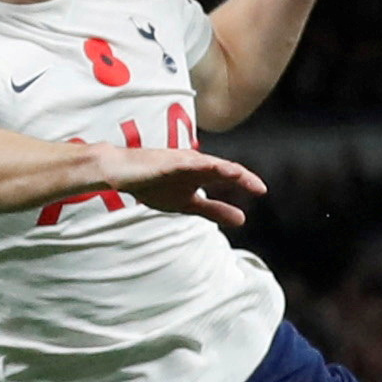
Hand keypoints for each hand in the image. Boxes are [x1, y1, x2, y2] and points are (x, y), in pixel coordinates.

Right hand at [98, 145, 264, 228]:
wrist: (120, 173)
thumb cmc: (153, 184)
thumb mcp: (187, 203)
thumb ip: (213, 210)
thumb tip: (242, 219)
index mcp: (201, 173)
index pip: (227, 177)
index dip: (245, 182)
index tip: (261, 191)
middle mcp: (194, 164)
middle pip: (221, 169)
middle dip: (240, 177)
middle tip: (259, 188)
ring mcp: (178, 161)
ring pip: (205, 164)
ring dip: (222, 168)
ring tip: (239, 174)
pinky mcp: (162, 163)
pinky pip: (180, 164)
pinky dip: (194, 166)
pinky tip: (205, 168)